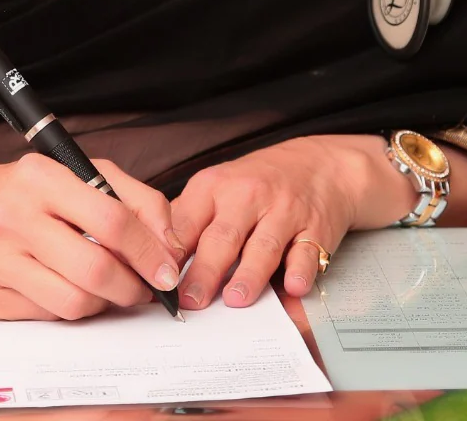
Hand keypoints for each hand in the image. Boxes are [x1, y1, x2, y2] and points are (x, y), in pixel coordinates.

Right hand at [0, 152, 185, 320]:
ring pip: (73, 302)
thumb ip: (137, 201)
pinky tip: (69, 288)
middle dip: (132, 287)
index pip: (111, 220)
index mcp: (41, 177)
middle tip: (143, 289)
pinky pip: (47, 316)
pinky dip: (69, 308)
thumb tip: (170, 246)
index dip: (148, 251)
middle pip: (94, 269)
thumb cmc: (32, 193)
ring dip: (104, 303)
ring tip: (109, 288)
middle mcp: (11, 215)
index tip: (166, 270)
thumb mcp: (85, 174)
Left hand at [171, 135, 409, 309]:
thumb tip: (149, 257)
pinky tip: (294, 286)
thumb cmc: (257, 182)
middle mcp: (248, 196)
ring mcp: (283, 211)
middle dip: (205, 270)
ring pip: (264, 245)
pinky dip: (301, 270)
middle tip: (190, 301)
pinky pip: (308, 251)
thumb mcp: (216, 186)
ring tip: (235, 300)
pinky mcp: (315, 227)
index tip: (158, 280)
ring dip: (249, 274)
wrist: (318, 164)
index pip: (187, 222)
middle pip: (223, 236)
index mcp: (214, 187)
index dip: (171, 253)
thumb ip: (186, 218)